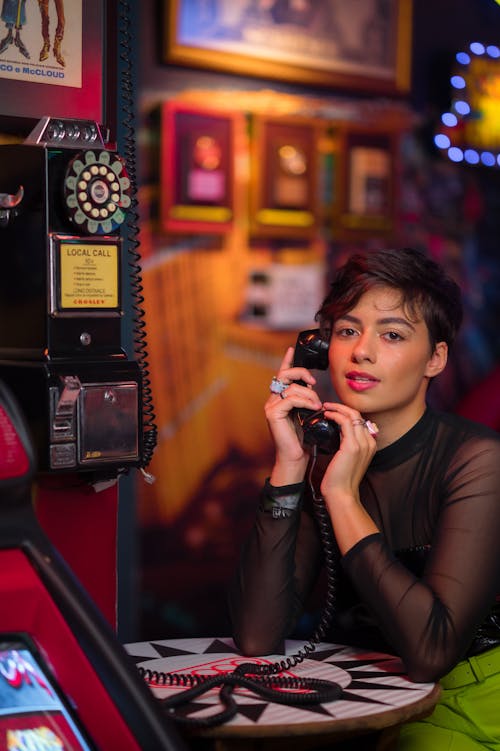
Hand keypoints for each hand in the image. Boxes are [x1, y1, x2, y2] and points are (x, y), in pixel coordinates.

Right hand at [265, 347, 322, 483]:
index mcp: (281, 399)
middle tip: (314, 382)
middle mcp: (273, 400)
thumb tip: (316, 390)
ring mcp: (271, 407)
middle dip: (301, 373)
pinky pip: (290, 399)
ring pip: (291, 387)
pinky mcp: (273, 414)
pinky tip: (314, 408)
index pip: (283, 375)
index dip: (287, 361)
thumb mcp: (308, 415)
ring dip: (308, 394)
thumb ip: (308, 401)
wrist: (296, 458)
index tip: (292, 348)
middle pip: (285, 375)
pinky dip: (304, 401)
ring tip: (318, 405)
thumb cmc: (304, 439)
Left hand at [320, 403, 377, 504]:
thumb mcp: (346, 459)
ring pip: (352, 415)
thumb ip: (346, 445)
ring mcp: (362, 443)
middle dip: (342, 407)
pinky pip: (345, 421)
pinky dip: (335, 415)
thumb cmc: (340, 479)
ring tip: (325, 407)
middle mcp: (369, 442)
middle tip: (328, 405)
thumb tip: (336, 432)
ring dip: (337, 408)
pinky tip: (326, 415)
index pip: (360, 420)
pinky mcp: (352, 446)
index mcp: (370, 445)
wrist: (341, 494)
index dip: (346, 413)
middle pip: (358, 415)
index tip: (333, 411)